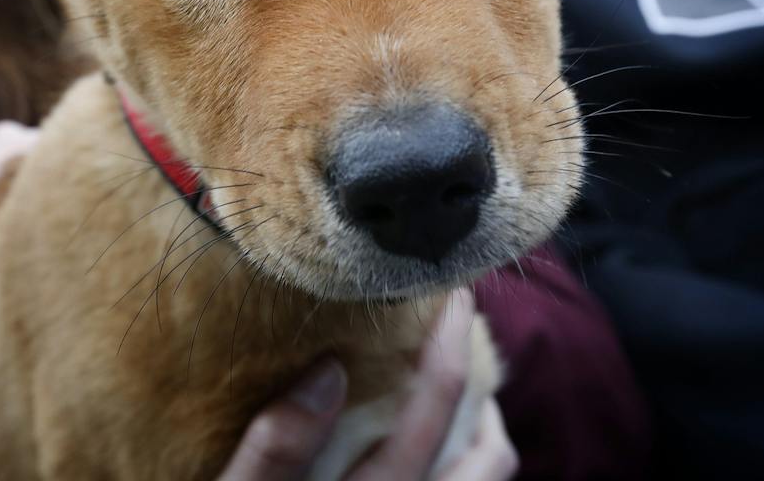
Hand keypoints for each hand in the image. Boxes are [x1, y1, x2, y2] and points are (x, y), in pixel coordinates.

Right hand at [217, 290, 516, 480]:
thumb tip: (331, 369)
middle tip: (463, 342)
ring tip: (463, 402)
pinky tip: (441, 464)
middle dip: (485, 391)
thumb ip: (274, 448)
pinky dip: (470, 479)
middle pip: (489, 458)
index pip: (432, 409)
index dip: (448, 347)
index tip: (449, 300)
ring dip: (488, 442)